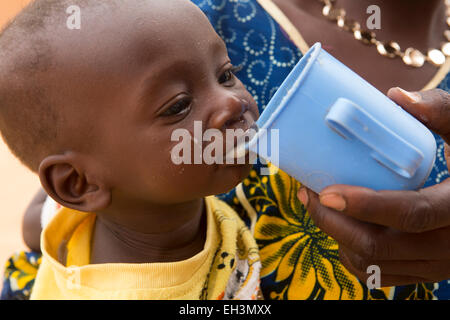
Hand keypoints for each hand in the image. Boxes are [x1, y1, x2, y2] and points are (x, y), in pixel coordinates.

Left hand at [297, 88, 449, 286]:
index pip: (410, 214)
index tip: (325, 191)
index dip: (365, 205)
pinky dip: (353, 255)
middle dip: (333, 222)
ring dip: (337, 237)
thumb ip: (441, 112)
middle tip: (308, 194)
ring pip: (374, 264)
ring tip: (318, 207)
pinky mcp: (426, 271)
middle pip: (379, 245)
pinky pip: (380, 275)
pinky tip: (341, 230)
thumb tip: (395, 97)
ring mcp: (438, 264)